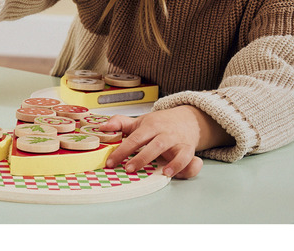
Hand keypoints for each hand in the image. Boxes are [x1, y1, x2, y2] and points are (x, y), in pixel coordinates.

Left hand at [100, 106, 231, 178]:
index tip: (111, 162)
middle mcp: (165, 134)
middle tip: (128, 169)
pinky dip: (185, 167)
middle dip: (142, 158)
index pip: (135, 138)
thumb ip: (121, 123)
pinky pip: (190, 159)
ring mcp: (178, 142)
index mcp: (151, 125)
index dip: (122, 151)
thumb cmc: (161, 124)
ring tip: (162, 173)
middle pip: (155, 145)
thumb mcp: (140, 121)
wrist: (187, 119)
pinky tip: (174, 174)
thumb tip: (103, 127)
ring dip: (171, 163)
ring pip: (177, 152)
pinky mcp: (188, 150)